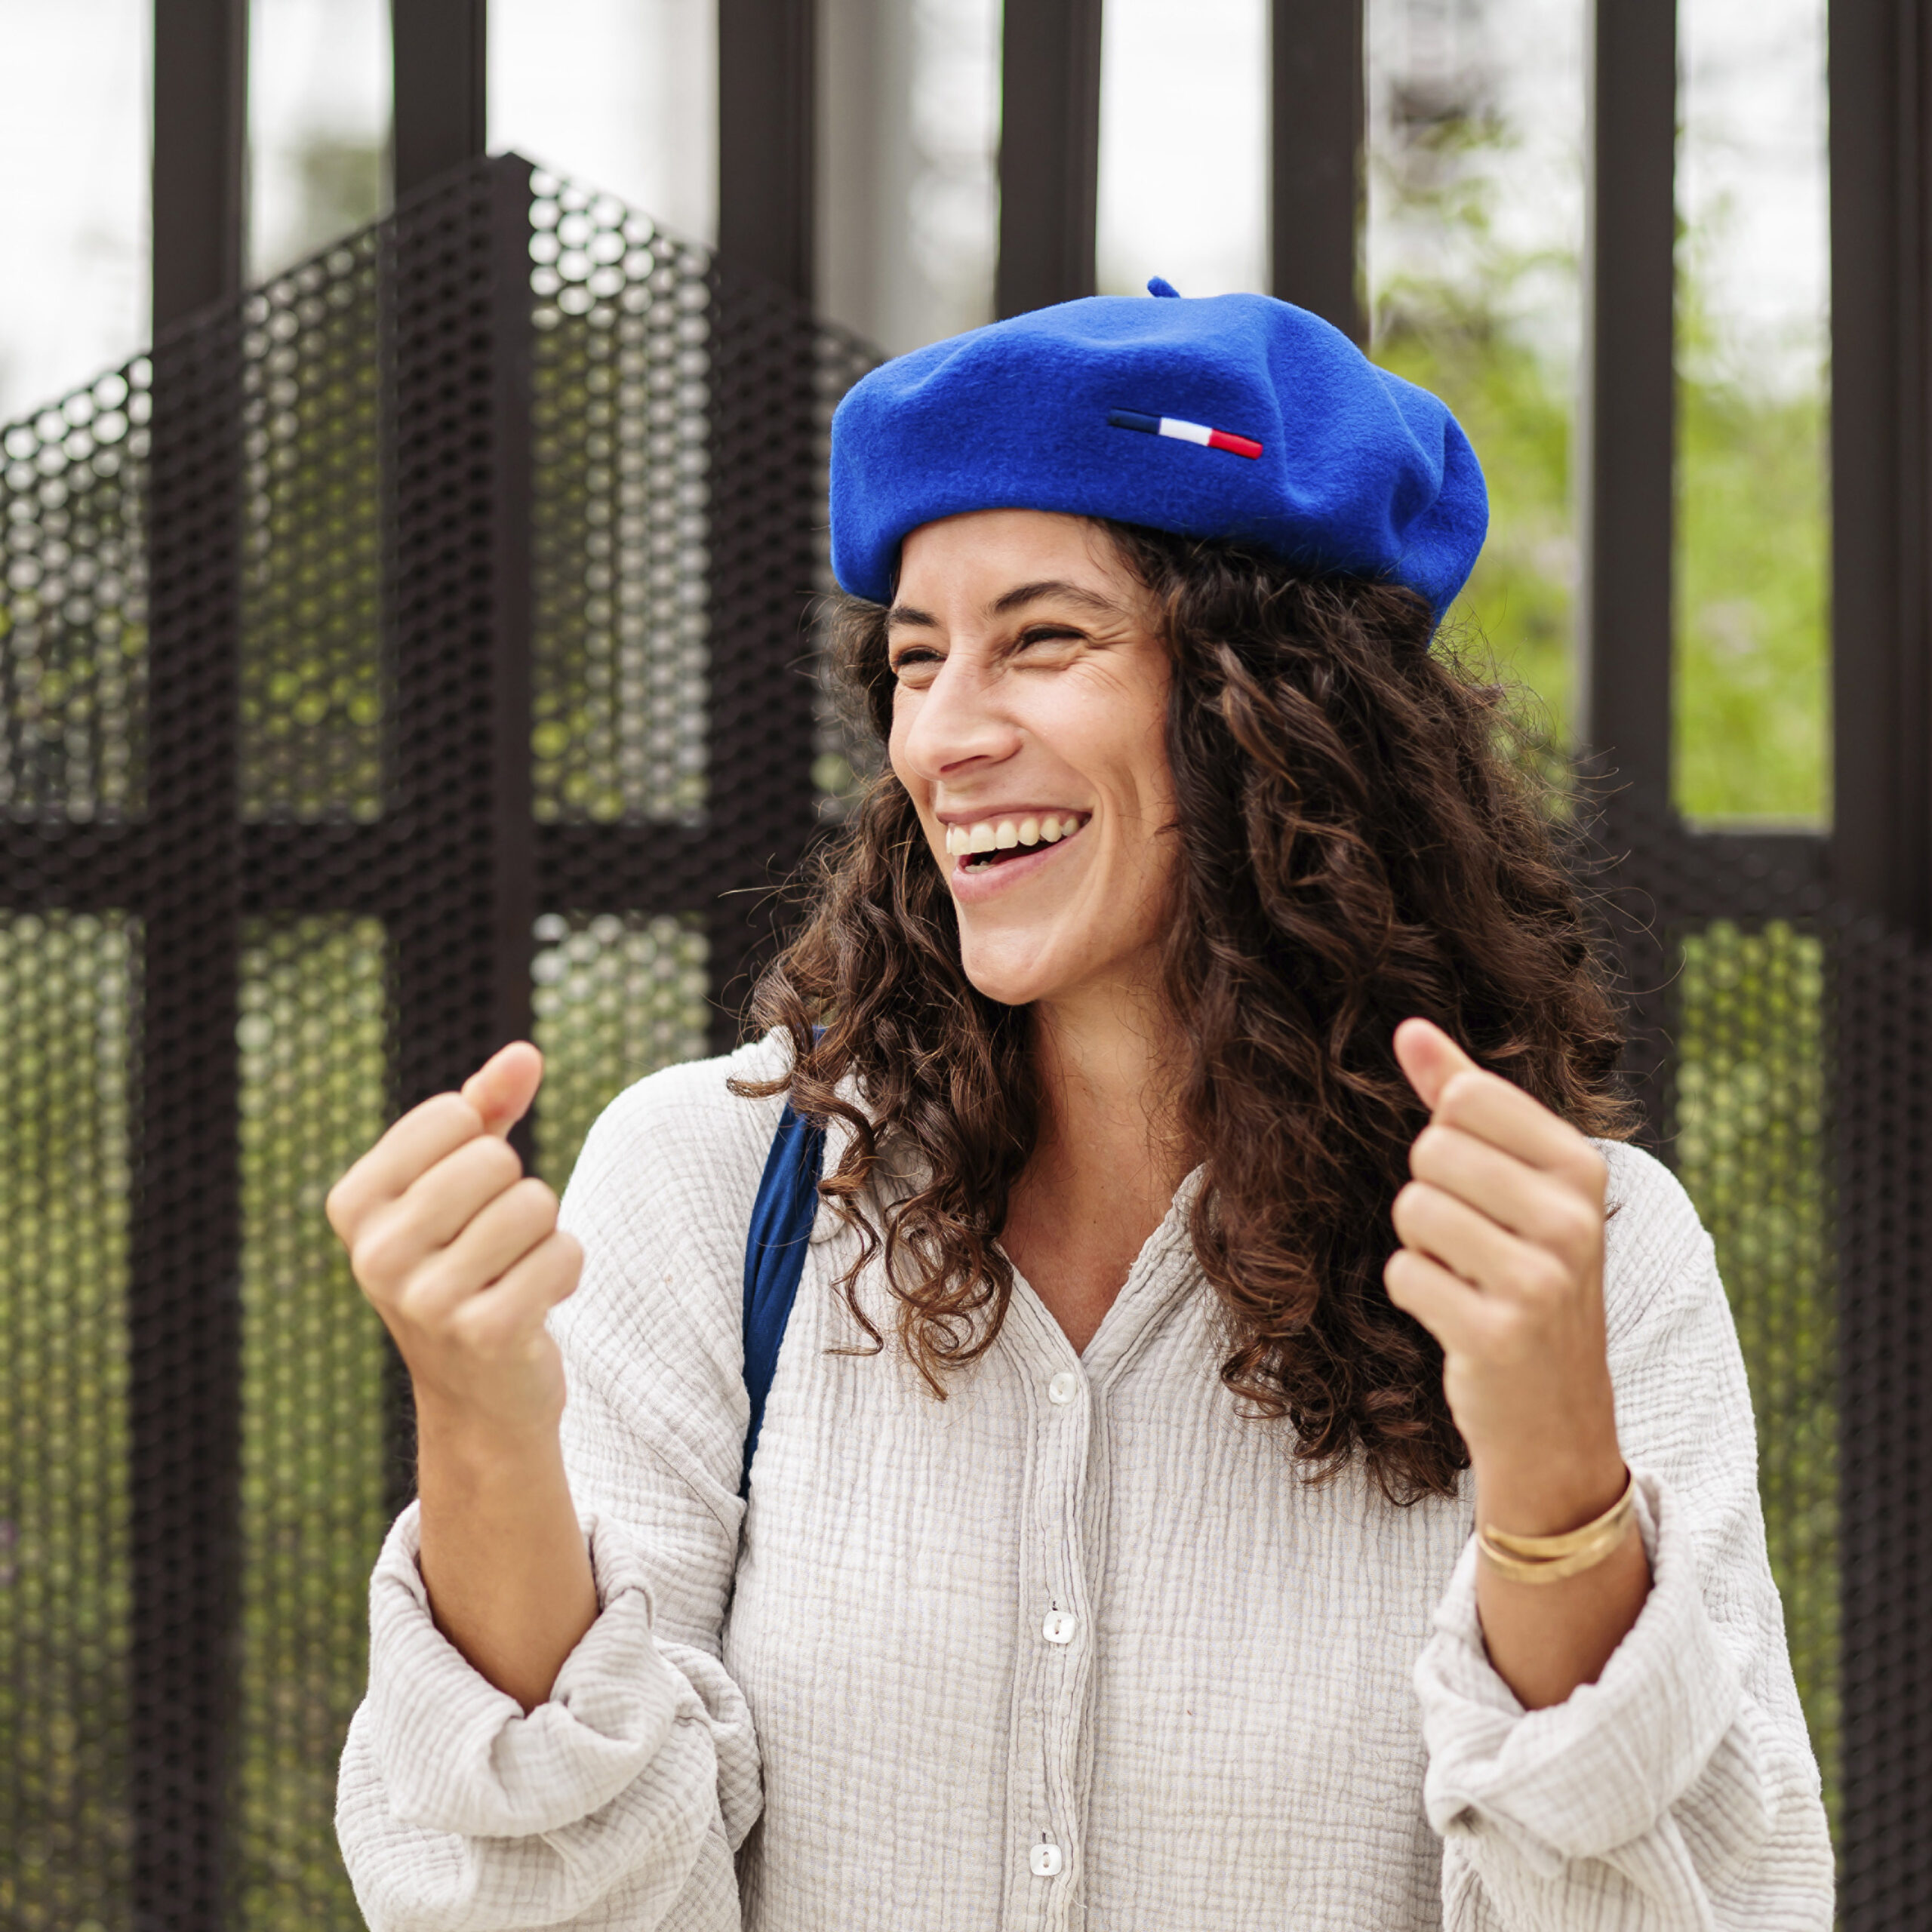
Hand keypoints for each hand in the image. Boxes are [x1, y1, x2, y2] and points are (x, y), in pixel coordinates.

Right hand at [325, 1042, 581, 1452]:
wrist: (479, 1391)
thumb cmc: (469, 1262)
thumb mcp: (463, 1179)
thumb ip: (488, 1105)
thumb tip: (525, 1053)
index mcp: (354, 1204)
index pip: (453, 1114)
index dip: (482, 1146)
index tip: (463, 1203)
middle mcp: (374, 1253)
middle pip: (495, 1159)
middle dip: (517, 1194)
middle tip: (495, 1246)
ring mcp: (424, 1300)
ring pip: (536, 1204)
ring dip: (544, 1235)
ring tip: (513, 1274)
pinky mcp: (483, 1333)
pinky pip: (564, 1253)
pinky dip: (566, 1270)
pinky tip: (534, 1305)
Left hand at [1385, 1018, 1624, 1534]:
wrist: (1555, 1416)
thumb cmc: (1524, 1277)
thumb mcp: (1512, 1182)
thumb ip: (1461, 1097)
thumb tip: (1410, 1028)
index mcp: (1582, 1167)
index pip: (1465, 1098)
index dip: (1447, 1140)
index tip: (1483, 1190)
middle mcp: (1574, 1219)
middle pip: (1431, 1152)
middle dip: (1430, 1197)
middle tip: (1472, 1246)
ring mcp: (1542, 1280)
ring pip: (1412, 1211)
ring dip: (1421, 1248)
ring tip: (1469, 1280)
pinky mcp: (1500, 1334)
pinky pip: (1405, 1273)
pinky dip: (1415, 1294)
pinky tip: (1460, 1319)